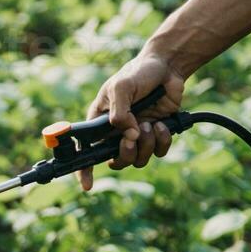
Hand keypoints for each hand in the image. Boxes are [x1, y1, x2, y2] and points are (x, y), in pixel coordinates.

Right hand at [79, 49, 186, 190]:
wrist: (167, 67)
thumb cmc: (138, 73)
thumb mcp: (121, 87)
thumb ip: (119, 113)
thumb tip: (129, 135)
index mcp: (100, 121)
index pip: (86, 150)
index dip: (83, 170)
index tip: (87, 184)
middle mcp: (116, 132)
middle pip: (115, 161)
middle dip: (125, 153)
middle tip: (132, 138)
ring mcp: (137, 135)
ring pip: (138, 160)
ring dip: (146, 145)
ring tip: (151, 124)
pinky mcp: (156, 134)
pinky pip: (158, 152)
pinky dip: (162, 141)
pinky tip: (163, 124)